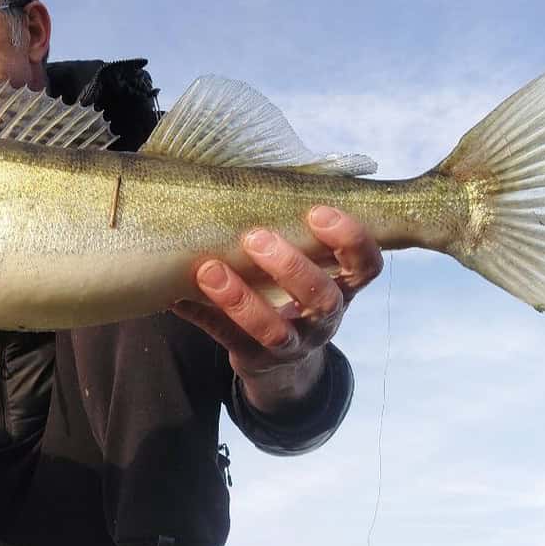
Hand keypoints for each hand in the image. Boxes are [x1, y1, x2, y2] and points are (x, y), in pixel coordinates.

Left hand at [172, 206, 382, 414]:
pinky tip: (178, 296)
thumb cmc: (290, 294)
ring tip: (208, 270)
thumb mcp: (305, 268)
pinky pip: (229, 340)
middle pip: (322, 298)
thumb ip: (293, 234)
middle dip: (290, 266)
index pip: (366, 265)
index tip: (317, 212)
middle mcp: (324, 320)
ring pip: (274, 331)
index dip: (351, 239)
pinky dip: (202, 316)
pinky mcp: (257, 361)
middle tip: (255, 237)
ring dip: (240, 299)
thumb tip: (246, 181)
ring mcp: (292, 346)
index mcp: (342, 288)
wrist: (281, 364)